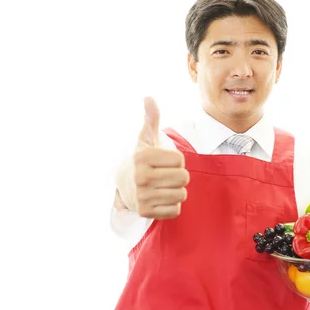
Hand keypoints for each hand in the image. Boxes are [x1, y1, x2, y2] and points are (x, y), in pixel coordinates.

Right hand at [128, 97, 189, 218]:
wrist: (127, 185)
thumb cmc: (143, 159)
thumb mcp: (146, 138)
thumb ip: (151, 118)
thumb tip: (148, 97)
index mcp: (143, 157)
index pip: (181, 160)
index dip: (176, 160)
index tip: (163, 161)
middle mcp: (141, 177)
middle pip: (183, 178)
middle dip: (178, 176)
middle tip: (165, 175)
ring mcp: (142, 196)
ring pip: (181, 194)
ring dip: (176, 191)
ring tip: (163, 186)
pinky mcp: (146, 212)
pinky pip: (175, 210)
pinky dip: (172, 206)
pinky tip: (160, 199)